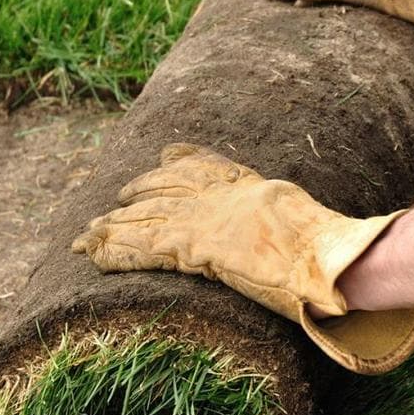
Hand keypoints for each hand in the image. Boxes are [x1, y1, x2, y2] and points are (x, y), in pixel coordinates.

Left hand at [72, 144, 413, 372]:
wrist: (326, 257)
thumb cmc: (330, 249)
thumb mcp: (312, 224)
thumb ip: (295, 223)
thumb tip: (319, 243)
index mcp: (248, 188)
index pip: (204, 166)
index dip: (177, 163)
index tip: (162, 157)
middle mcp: (220, 197)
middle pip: (165, 190)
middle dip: (134, 197)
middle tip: (111, 205)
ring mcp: (204, 219)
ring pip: (145, 219)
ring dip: (111, 229)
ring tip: (83, 238)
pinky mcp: (192, 247)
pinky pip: (143, 248)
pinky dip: (115, 251)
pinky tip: (93, 255)